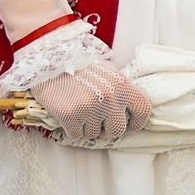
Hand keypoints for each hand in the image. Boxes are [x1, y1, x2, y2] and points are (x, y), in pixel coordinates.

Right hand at [31, 59, 152, 144]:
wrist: (50, 60)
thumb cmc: (81, 65)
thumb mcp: (108, 71)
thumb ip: (121, 89)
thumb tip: (131, 110)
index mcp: (122, 83)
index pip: (143, 110)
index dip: (138, 122)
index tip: (131, 125)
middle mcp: (109, 97)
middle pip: (118, 129)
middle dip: (108, 129)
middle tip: (99, 121)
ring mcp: (89, 107)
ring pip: (94, 134)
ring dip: (88, 127)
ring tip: (80, 110)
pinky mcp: (70, 115)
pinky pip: (77, 135)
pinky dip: (72, 129)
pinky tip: (69, 114)